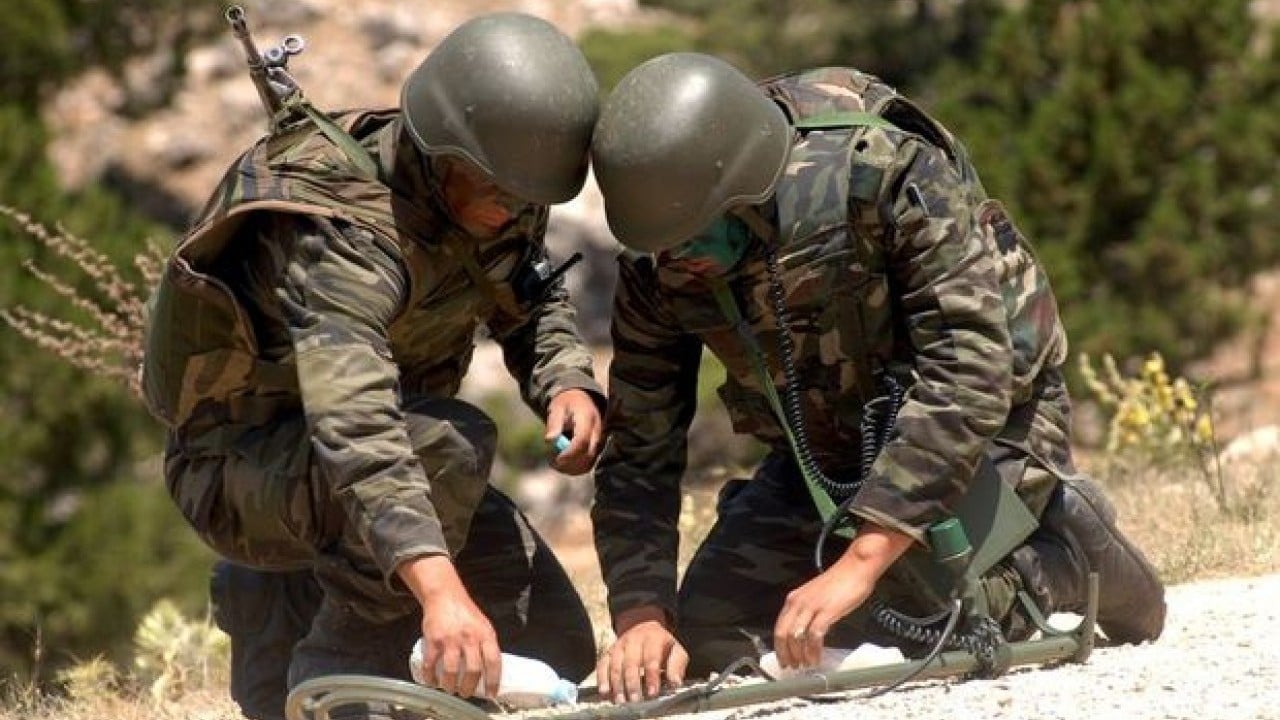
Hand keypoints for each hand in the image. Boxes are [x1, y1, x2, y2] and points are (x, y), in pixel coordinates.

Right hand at [398, 554, 500, 698]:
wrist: (445, 596)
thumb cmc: (465, 612)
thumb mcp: (484, 625)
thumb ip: (486, 644)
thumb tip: (490, 669)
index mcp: (486, 634)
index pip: (494, 661)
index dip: (493, 680)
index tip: (491, 693)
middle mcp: (470, 637)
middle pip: (473, 669)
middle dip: (469, 687)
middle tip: (465, 693)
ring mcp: (451, 639)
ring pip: (451, 671)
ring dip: (450, 685)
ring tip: (450, 688)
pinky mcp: (434, 639)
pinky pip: (431, 664)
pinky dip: (430, 677)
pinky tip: (432, 681)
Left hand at [545, 388, 602, 474]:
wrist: (580, 400)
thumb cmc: (566, 403)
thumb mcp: (556, 408)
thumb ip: (554, 423)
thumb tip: (550, 440)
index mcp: (587, 418)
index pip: (582, 440)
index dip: (569, 453)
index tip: (556, 460)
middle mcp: (597, 431)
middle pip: (588, 454)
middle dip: (569, 462)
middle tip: (553, 462)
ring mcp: (599, 441)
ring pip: (589, 463)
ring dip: (571, 467)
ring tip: (556, 462)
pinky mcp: (596, 449)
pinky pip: (588, 464)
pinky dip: (575, 468)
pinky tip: (563, 463)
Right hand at [598, 605, 687, 702]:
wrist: (644, 626)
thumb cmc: (662, 644)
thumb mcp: (676, 649)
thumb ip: (677, 665)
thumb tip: (675, 682)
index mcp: (652, 638)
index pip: (651, 658)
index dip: (651, 677)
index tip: (652, 692)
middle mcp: (633, 640)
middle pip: (631, 663)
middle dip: (632, 683)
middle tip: (635, 700)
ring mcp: (619, 645)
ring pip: (615, 665)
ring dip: (617, 684)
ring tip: (621, 700)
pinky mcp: (609, 651)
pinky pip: (602, 664)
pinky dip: (602, 679)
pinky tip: (604, 692)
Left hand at [773, 524, 913, 668]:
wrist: (856, 567)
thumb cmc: (841, 581)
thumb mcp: (816, 596)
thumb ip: (807, 611)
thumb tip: (804, 632)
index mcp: (794, 598)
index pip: (779, 626)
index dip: (779, 646)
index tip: (783, 658)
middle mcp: (798, 602)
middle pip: (783, 634)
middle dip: (785, 654)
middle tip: (791, 667)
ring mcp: (811, 606)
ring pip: (796, 636)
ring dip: (799, 655)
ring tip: (805, 665)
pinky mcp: (826, 611)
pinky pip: (814, 636)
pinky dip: (813, 650)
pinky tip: (817, 657)